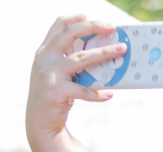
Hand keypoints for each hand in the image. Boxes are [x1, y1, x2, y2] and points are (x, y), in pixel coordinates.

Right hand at [26, 15, 123, 142]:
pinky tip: (110, 94)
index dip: (77, 18)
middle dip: (92, 27)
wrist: (40, 122)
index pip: (59, 25)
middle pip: (70, 33)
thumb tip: (103, 52)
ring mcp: (50, 74)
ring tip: (122, 51)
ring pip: (81, 58)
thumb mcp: (60, 73)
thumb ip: (73, 61)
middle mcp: (45, 58)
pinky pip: (83, 90)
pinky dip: (98, 93)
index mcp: (45, 51)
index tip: (95, 19)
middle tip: (113, 27)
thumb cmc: (56, 96)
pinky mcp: (56, 92)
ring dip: (104, 53)